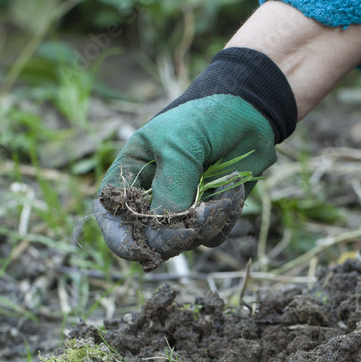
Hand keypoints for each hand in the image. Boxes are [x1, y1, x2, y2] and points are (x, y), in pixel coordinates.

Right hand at [94, 47, 295, 269]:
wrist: (250, 113)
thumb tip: (162, 237)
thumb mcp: (177, 146)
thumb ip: (168, 191)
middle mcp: (152, 197)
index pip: (110, 216)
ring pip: (186, 242)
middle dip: (174, 235)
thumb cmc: (202, 120)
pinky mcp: (210, 217)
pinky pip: (213, 237)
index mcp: (130, 175)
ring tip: (225, 186)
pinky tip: (232, 188)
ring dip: (208, 221)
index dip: (119, 238)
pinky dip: (226, 217)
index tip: (140, 249)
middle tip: (198, 218)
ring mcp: (182, 210)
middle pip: (150, 239)